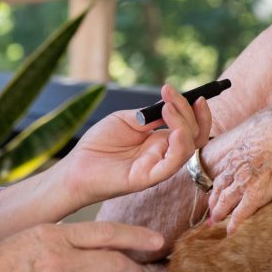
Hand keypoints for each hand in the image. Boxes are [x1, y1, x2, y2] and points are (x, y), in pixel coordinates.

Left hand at [58, 84, 212, 206]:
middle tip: (171, 95)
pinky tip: (175, 132)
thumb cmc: (99, 144)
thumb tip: (170, 106)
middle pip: (194, 135)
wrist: (76, 166)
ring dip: (184, 125)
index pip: (189, 126)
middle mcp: (164, 153)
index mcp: (160, 140)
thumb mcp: (126, 120)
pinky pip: (172, 165)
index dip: (193, 110)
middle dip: (190, 112)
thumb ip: (149, 115)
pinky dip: (179, 148)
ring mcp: (158, 166)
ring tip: (168, 108)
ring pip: (188, 148)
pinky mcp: (148, 178)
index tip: (186, 92)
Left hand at [205, 81, 271, 231]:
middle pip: (224, 178)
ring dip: (220, 208)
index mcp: (250, 139)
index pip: (232, 156)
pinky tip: (231, 231)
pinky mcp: (255, 192)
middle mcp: (244, 159)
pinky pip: (243, 209)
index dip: (224, 167)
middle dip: (216, 193)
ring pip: (227, 195)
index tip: (216, 174)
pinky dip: (236, 220)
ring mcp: (248, 176)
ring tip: (212, 220)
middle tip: (208, 204)